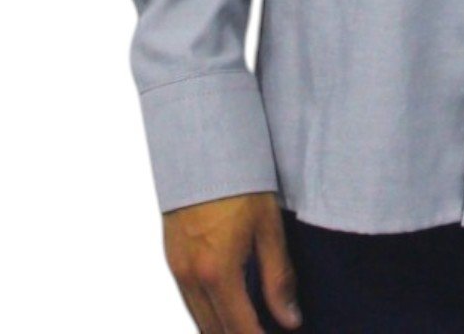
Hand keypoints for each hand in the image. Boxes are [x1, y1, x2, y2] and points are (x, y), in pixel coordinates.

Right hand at [163, 191, 302, 332]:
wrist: (201, 148)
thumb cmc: (239, 181)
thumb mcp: (268, 226)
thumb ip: (279, 277)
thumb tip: (290, 319)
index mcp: (217, 272)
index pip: (240, 331)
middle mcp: (191, 277)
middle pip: (215, 332)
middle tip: (266, 330)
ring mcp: (177, 269)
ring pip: (199, 321)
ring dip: (222, 330)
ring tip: (252, 324)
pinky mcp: (172, 258)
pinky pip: (190, 301)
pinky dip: (208, 313)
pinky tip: (228, 308)